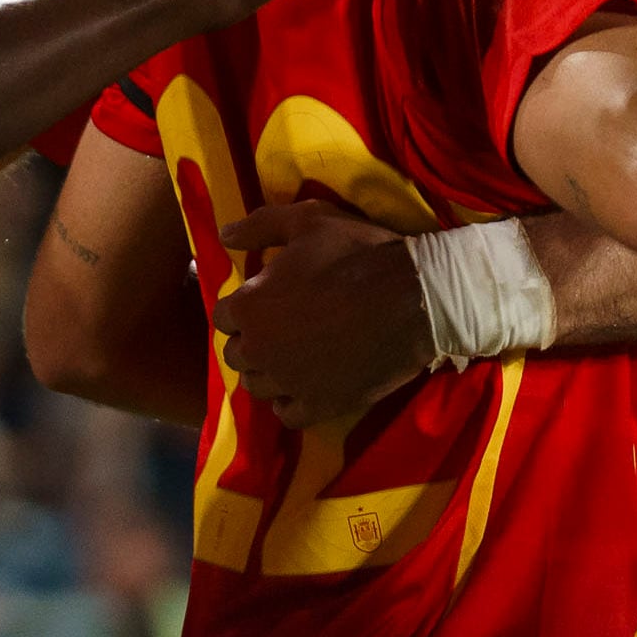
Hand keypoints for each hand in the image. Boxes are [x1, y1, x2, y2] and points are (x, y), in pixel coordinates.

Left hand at [212, 199, 432, 430]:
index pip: (222, 317)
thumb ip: (260, 226)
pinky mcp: (319, 406)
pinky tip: (305, 385)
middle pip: (236, 355)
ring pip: (257, 386)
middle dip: (252, 341)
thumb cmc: (356, 254)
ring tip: (292, 357)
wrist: (413, 297)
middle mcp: (258, 350)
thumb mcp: (308, 221)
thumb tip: (224, 235)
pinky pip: (287, 415)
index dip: (242, 307)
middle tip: (280, 328)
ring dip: (268, 372)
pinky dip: (290, 402)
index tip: (264, 300)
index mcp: (249, 306)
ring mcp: (288, 383)